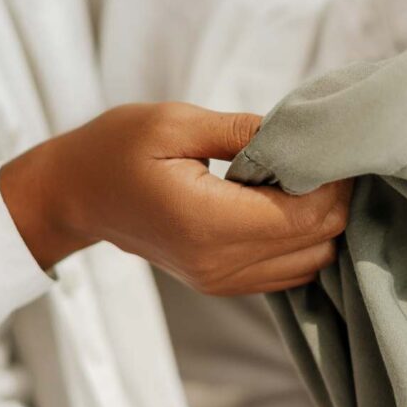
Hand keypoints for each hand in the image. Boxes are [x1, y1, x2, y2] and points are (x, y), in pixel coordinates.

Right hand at [0, 103, 349, 294]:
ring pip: (311, 262)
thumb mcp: (174, 123)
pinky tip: (283, 201)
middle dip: (333, 198)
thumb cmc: (116, 150)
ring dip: (320, 220)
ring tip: (301, 176)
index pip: (306, 216)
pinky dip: (301, 239)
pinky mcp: (222, 283)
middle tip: (321, 154)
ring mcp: (221, 280)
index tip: (330, 144)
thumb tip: (298, 136)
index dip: (332, 181)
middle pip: (318, 242)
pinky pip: (288, 271)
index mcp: (208, 223)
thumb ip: (241, 131)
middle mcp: (219, 263)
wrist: (73, 196)